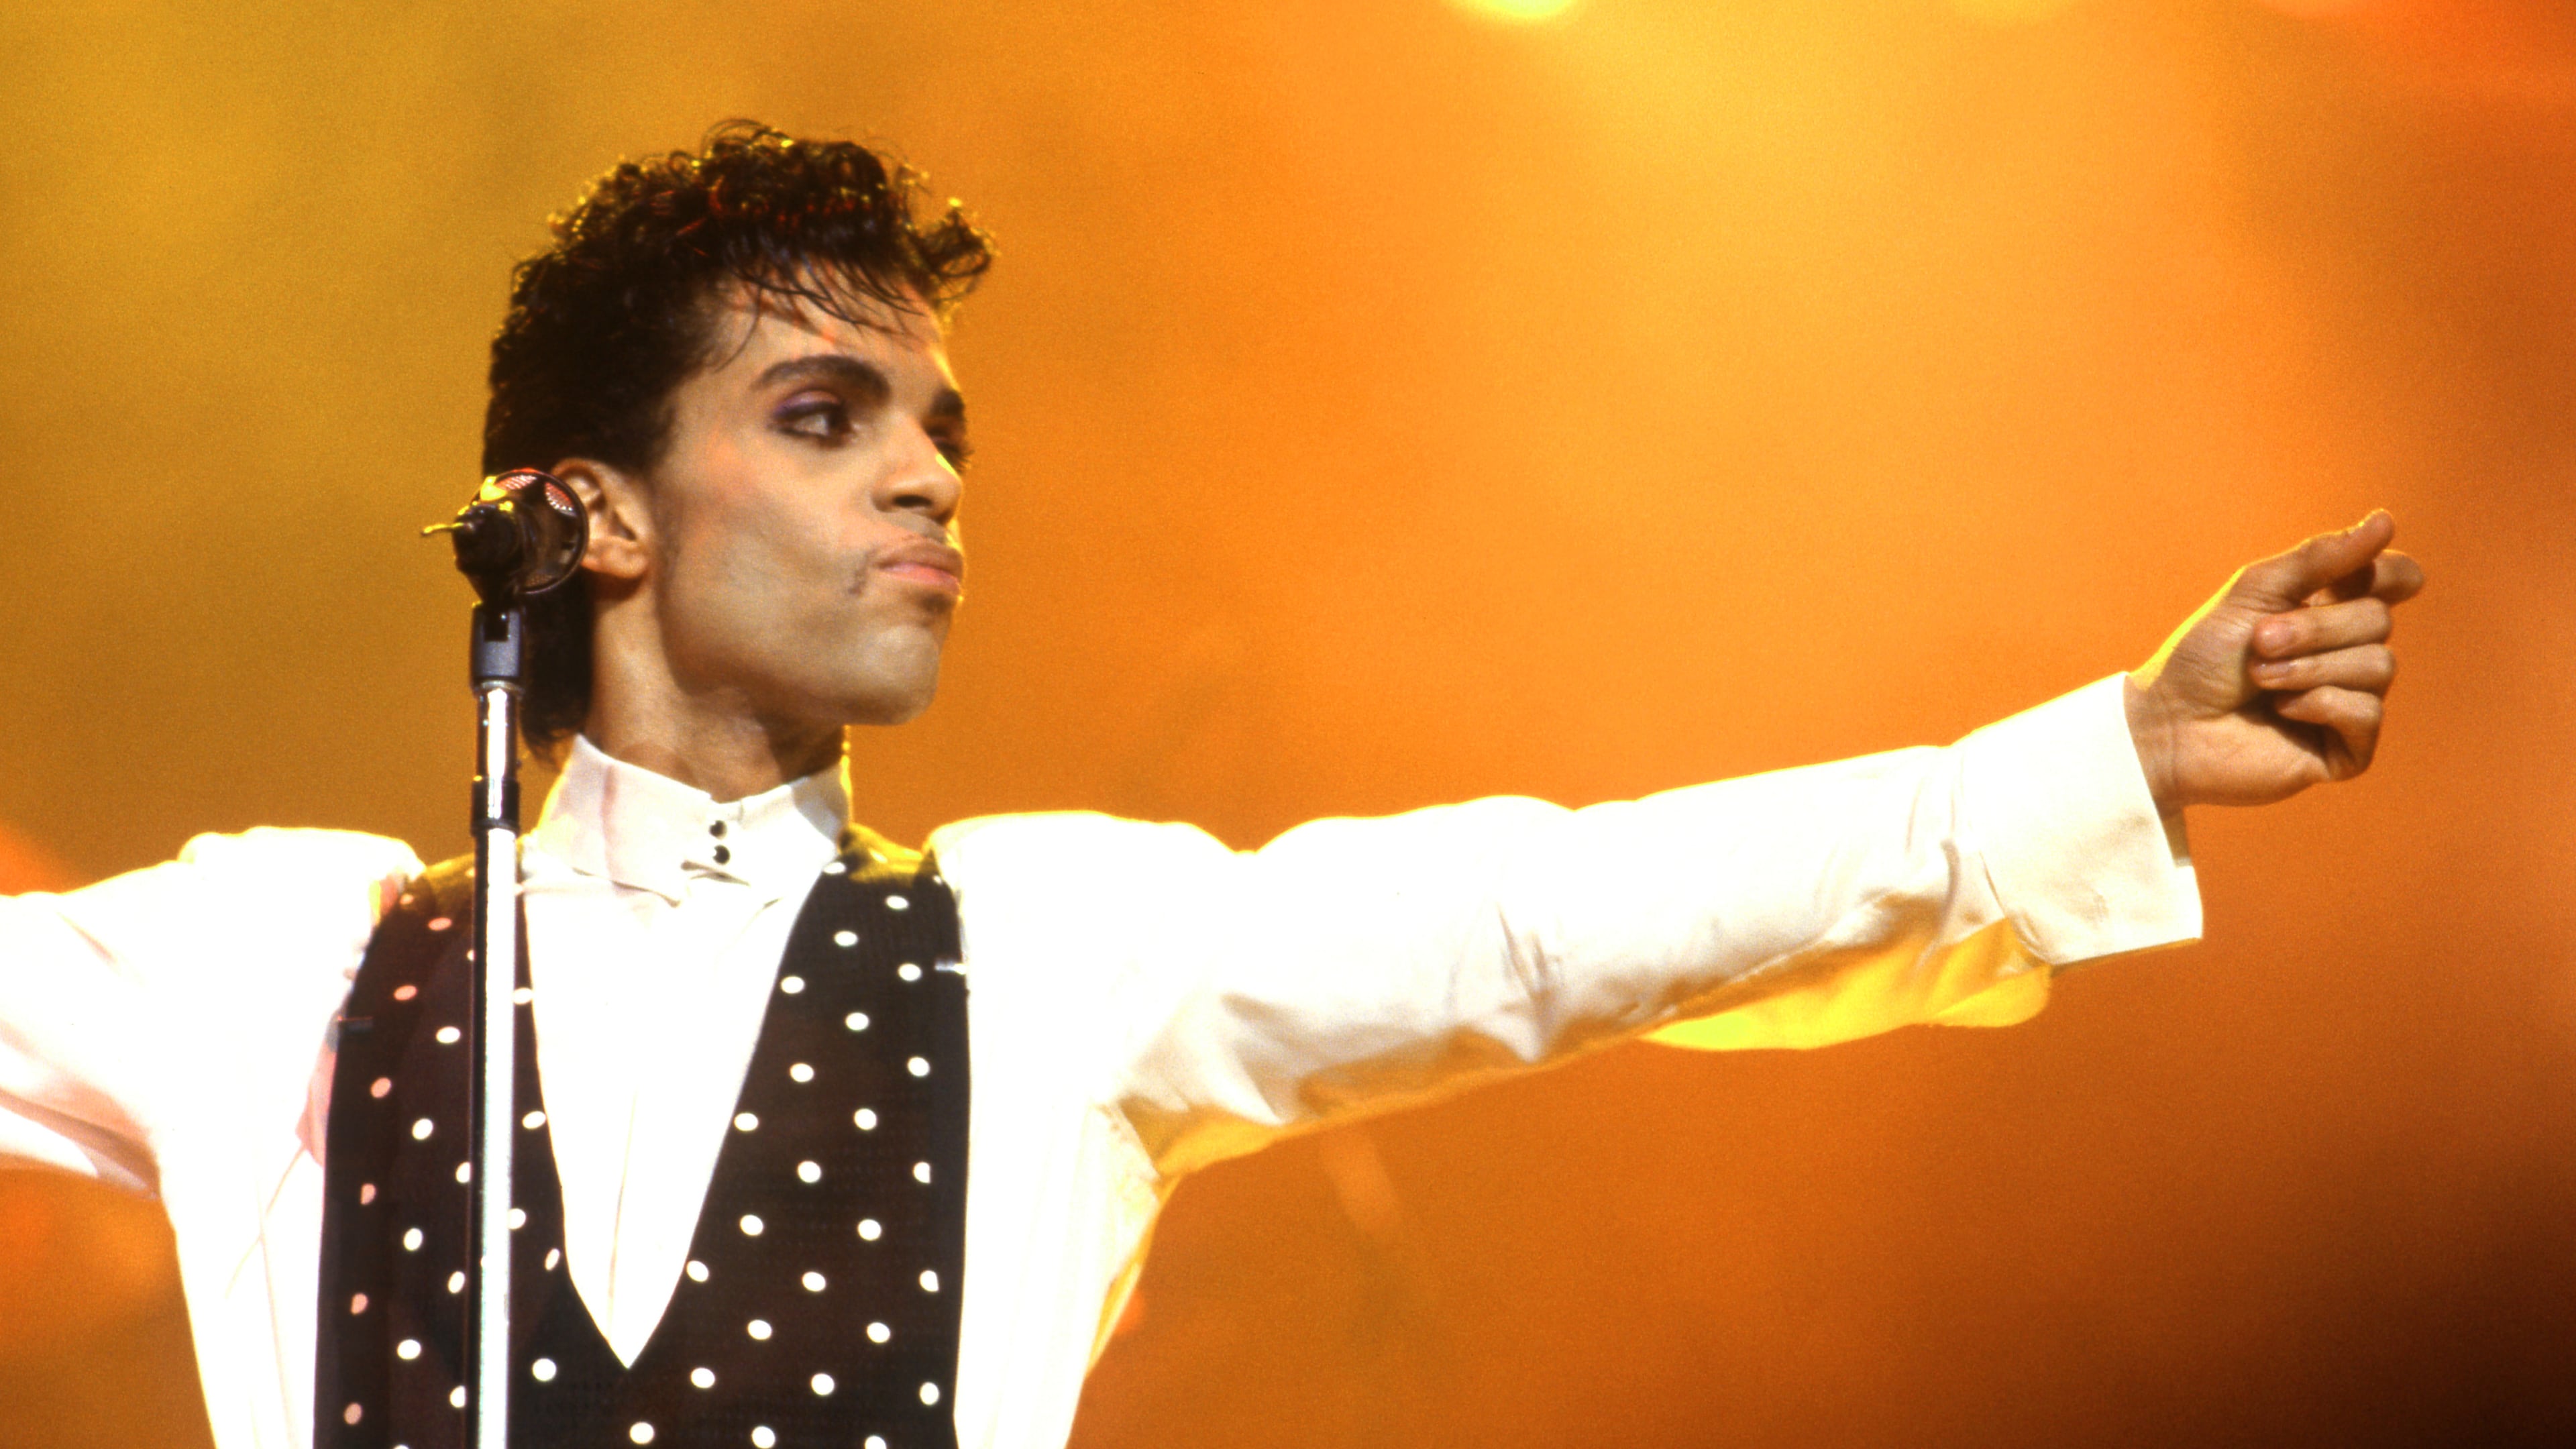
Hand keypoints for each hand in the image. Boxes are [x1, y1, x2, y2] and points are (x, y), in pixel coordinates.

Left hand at [2125, 512, 2424, 813]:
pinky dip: (2320, 704)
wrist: (2168, 723)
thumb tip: (2385, 521)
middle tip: (2258, 642)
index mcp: (2330, 608)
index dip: (2388, 573)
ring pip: (2380, 666)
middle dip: (2313, 628)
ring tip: (2260, 678)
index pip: (2395, 578)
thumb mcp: (2255, 591)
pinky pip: (2369, 713)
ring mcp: (2350, 699)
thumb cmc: (2203, 657)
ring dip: (2309, 667)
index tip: (2345, 579)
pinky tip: (2281, 711)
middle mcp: (2348, 651)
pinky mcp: (2347, 748)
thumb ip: (2319, 558)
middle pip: (2379, 620)